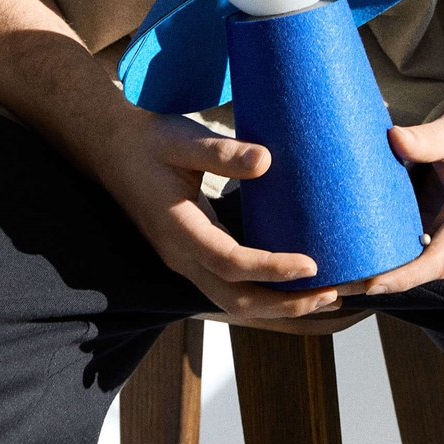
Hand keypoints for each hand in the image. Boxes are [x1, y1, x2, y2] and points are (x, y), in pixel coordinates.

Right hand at [95, 105, 346, 321]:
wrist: (111, 151)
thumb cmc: (148, 142)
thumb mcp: (182, 139)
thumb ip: (221, 151)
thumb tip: (266, 160)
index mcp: (179, 230)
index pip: (231, 263)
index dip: (272, 268)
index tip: (312, 264)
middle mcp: (181, 256)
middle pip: (235, 300)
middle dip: (284, 303)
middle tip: (331, 292)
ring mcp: (185, 260)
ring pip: (232, 301)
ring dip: (277, 304)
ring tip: (322, 293)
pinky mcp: (192, 255)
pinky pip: (229, 286)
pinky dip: (262, 291)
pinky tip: (291, 281)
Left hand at [362, 86, 443, 295]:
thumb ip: (426, 139)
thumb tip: (393, 138)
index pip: (439, 260)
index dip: (404, 276)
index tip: (372, 283)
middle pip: (424, 268)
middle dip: (383, 279)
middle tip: (341, 284)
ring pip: (418, 259)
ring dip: (384, 265)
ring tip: (343, 270)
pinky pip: (416, 243)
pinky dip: (390, 245)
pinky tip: (359, 245)